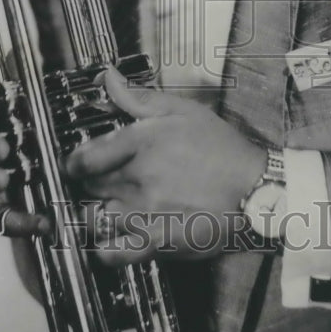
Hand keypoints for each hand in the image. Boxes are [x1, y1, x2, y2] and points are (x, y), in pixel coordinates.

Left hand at [65, 66, 266, 264]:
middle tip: (96, 184)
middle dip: (87, 185)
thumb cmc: (223, 150)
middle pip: (88, 186)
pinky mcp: (157, 241)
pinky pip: (113, 253)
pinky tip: (109, 242)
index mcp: (142, 143)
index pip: (85, 157)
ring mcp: (146, 212)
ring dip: (93, 214)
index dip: (73, 163)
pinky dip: (103, 250)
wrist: (257, 191)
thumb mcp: (184, 111)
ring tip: (104, 210)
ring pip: (94, 218)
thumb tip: (109, 78)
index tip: (75, 165)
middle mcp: (138, 177)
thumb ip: (140, 98)